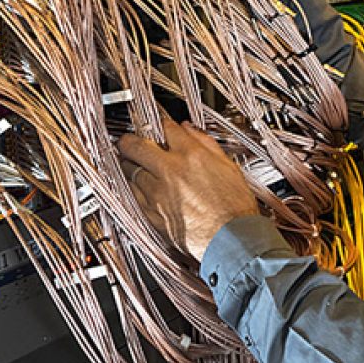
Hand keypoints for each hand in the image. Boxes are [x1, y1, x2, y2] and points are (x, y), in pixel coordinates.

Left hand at [117, 117, 258, 260]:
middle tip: (128, 141)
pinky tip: (137, 185)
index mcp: (191, 156)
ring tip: (131, 162)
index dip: (160, 122)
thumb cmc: (235, 207)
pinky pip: (132, 194)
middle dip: (129, 140)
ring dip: (129, 164)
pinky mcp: (152, 213)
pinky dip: (132, 186)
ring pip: (129, 170)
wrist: (232, 239)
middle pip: (136, 146)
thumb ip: (206, 144)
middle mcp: (170, 171)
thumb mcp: (228, 167)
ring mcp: (158, 193)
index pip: (166, 128)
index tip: (157, 123)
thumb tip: (190, 129)